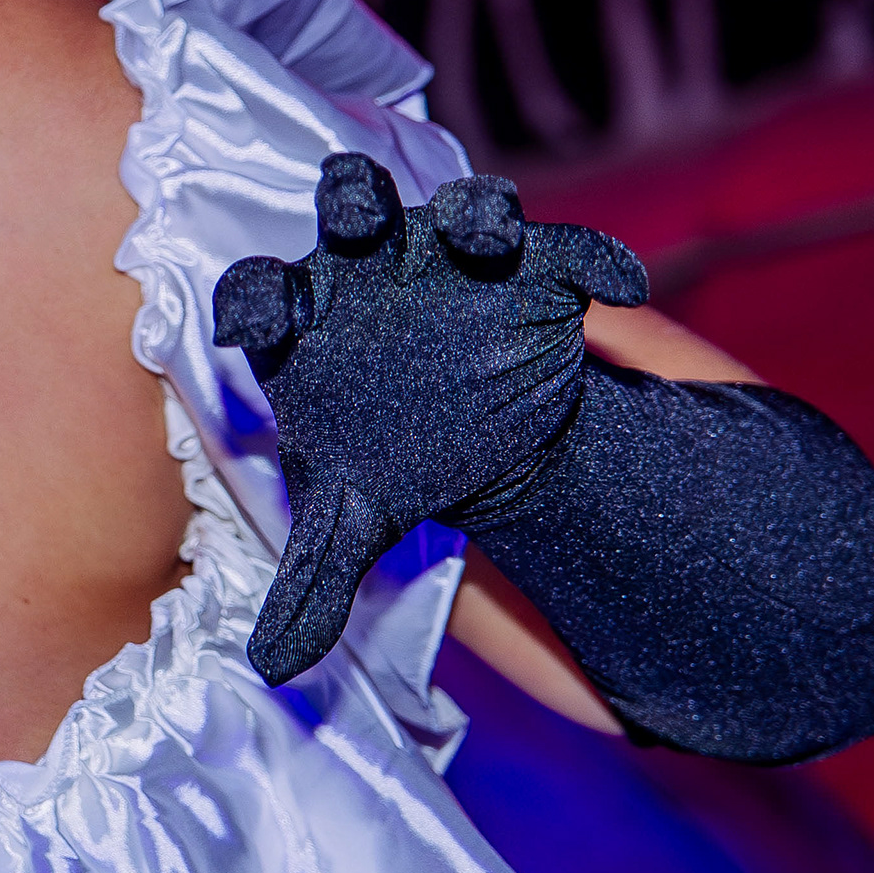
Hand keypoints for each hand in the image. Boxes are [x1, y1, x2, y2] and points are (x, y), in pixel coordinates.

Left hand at [212, 156, 645, 684]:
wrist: (468, 430)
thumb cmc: (387, 457)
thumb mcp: (351, 521)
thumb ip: (314, 583)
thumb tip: (274, 672)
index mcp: (306, 323)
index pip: (260, 296)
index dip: (254, 300)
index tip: (256, 317)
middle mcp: (371, 270)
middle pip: (353, 210)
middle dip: (355, 200)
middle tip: (356, 206)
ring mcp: (450, 260)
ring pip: (460, 211)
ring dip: (473, 212)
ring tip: (488, 233)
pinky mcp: (530, 266)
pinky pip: (567, 249)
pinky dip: (595, 260)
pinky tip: (618, 290)